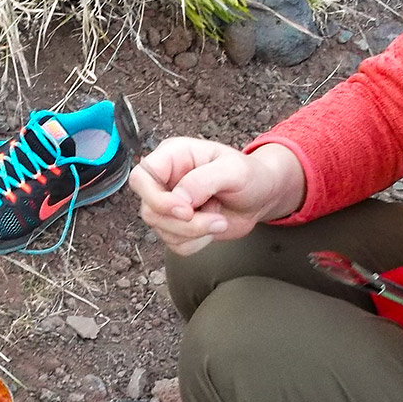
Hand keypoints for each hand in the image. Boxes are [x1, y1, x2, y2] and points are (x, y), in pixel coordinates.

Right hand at [129, 139, 305, 255]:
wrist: (261, 197)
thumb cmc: (250, 175)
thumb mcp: (233, 170)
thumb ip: (204, 180)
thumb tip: (178, 199)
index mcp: (173, 157)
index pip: (140, 177)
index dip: (155, 198)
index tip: (185, 209)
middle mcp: (165, 180)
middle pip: (149, 209)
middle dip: (183, 223)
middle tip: (215, 219)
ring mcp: (169, 205)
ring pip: (161, 230)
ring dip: (193, 233)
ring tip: (220, 221)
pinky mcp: (177, 226)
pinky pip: (173, 244)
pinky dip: (195, 243)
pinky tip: (212, 228)